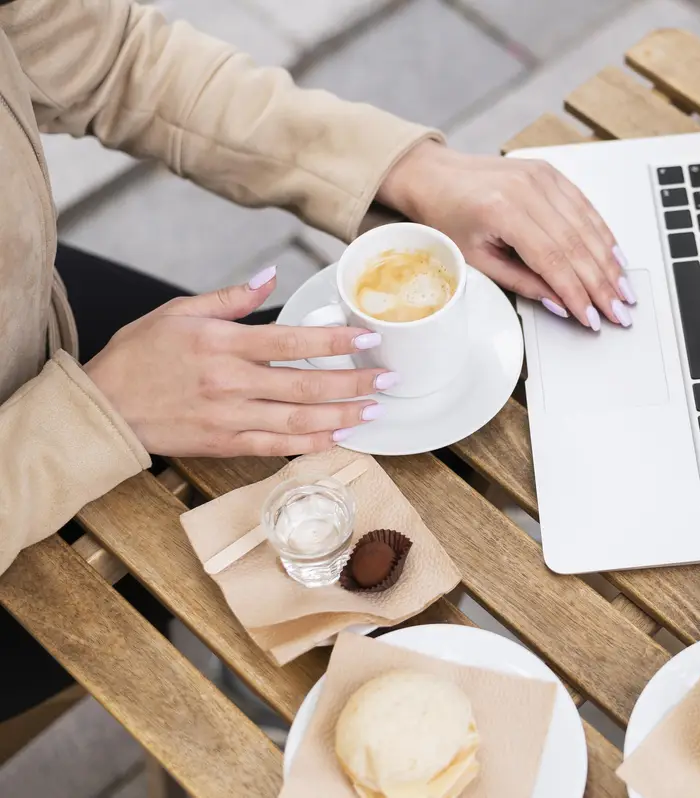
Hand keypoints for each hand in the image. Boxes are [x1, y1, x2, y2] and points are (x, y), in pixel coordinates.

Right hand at [83, 267, 394, 456]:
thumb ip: (230, 299)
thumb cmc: (138, 356)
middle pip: (305, 384)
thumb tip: (270, 276)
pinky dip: (311, 444)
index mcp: (222, 344)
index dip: (336, 341)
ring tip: (375, 411)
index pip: (292, 341)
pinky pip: (277, 447)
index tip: (370, 339)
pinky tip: (339, 437)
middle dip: (354, 383)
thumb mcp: (178, 312)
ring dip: (342, 416)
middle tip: (389, 380)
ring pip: (298, 420)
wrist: (103, 407)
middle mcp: (231, 383)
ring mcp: (229, 418)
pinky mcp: (224, 444)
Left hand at [378, 141, 635, 330]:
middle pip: (577, 244)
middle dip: (602, 284)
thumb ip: (522, 283)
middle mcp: (527, 189)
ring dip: (610, 263)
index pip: (553, 260)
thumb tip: (562, 304)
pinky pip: (585, 207)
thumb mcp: (477, 260)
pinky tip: (616, 257)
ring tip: (624, 292)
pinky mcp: (550, 174)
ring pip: (587, 226)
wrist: (434, 176)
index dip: (577, 293)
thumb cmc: (447, 217)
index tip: (592, 317)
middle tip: (619, 311)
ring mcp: (542, 178)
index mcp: (502, 211)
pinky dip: (603, 234)